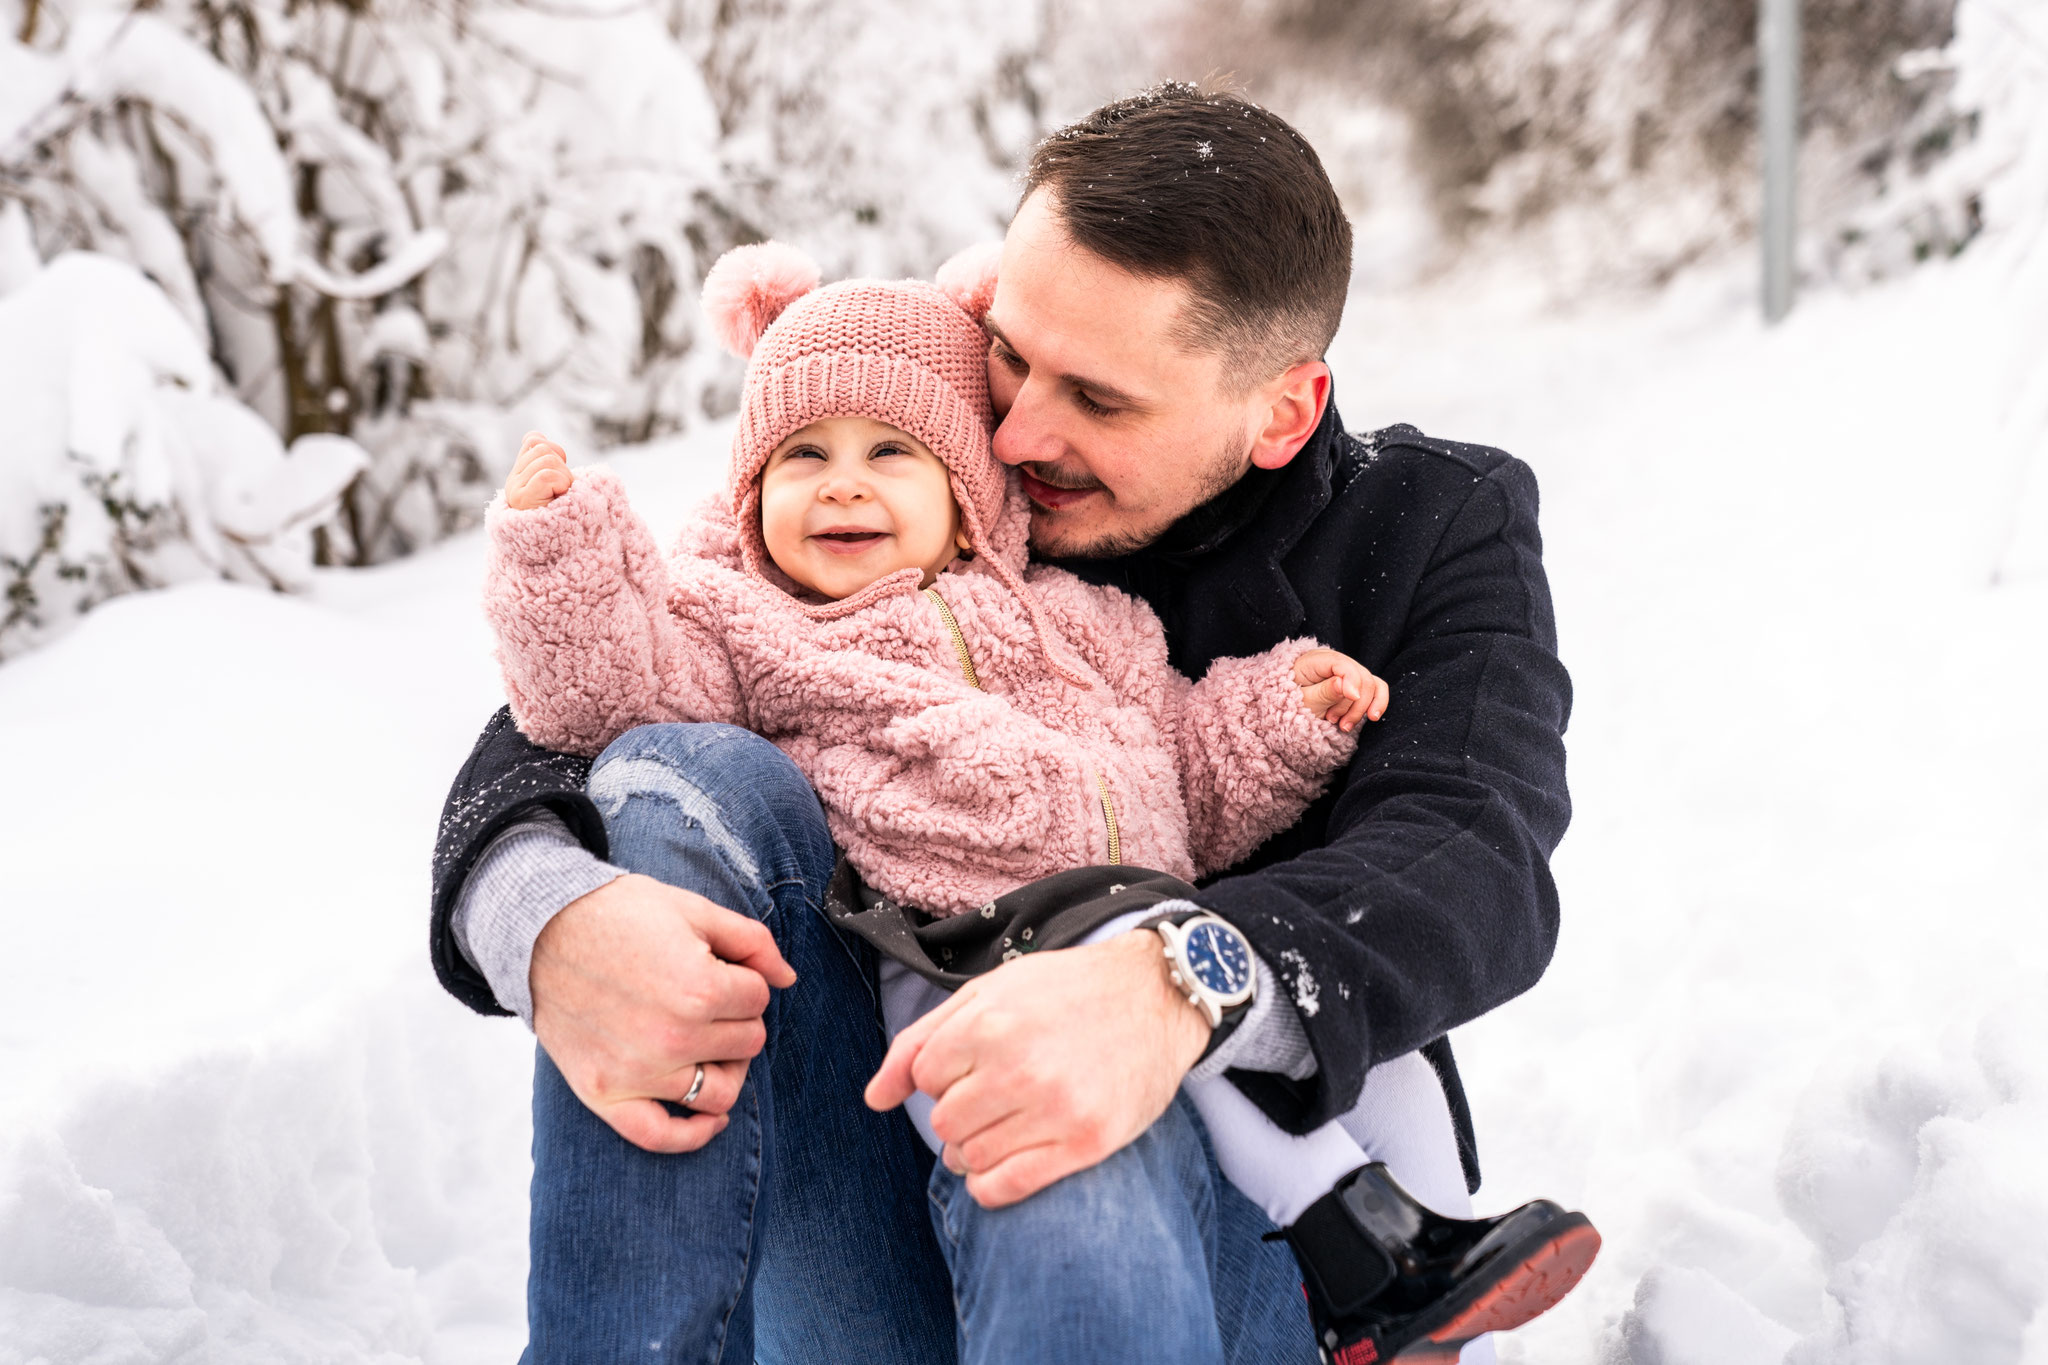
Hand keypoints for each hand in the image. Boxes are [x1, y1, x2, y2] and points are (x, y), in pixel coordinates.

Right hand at [505, 431, 573, 509]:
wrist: (557, 543)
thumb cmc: (560, 510)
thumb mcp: (554, 483)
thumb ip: (545, 460)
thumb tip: (537, 434)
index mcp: (518, 474)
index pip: (532, 442)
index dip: (553, 449)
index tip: (560, 471)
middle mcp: (512, 480)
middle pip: (542, 448)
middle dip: (561, 466)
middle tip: (563, 487)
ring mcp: (514, 489)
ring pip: (547, 460)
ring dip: (564, 476)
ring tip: (562, 494)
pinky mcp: (521, 497)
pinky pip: (546, 475)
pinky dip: (560, 484)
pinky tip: (558, 497)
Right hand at [531, 872, 796, 1152]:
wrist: (539, 930)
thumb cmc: (619, 914)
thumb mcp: (693, 909)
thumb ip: (752, 942)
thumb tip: (788, 978)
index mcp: (699, 987)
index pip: (760, 999)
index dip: (745, 979)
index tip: (720, 968)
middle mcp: (672, 1037)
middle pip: (747, 1043)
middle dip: (738, 1017)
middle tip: (711, 998)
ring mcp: (637, 1072)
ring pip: (720, 1092)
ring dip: (726, 1067)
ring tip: (712, 1044)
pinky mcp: (605, 1094)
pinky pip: (660, 1137)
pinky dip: (694, 1134)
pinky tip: (712, 1119)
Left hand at [865, 930, 1208, 1208]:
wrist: (1154, 996)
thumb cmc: (1064, 991)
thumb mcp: (988, 992)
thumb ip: (922, 1040)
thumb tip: (874, 1099)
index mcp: (990, 1023)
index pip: (925, 1079)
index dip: (943, 1074)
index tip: (972, 1063)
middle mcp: (1019, 1068)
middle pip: (945, 1123)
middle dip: (958, 1111)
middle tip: (991, 1093)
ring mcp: (1056, 1108)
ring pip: (971, 1158)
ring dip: (975, 1148)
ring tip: (1005, 1121)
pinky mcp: (1087, 1142)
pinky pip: (1008, 1187)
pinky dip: (991, 1186)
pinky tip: (1003, 1162)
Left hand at [1294, 647, 1387, 730]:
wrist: (1288, 713)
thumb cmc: (1291, 704)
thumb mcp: (1304, 700)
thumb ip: (1324, 692)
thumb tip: (1345, 684)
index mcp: (1317, 660)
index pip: (1342, 664)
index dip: (1351, 680)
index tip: (1352, 698)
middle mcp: (1336, 662)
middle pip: (1360, 676)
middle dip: (1352, 703)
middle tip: (1332, 720)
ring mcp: (1349, 673)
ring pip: (1371, 685)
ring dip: (1362, 708)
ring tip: (1344, 726)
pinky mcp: (1358, 686)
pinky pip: (1377, 689)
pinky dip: (1376, 703)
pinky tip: (1372, 717)